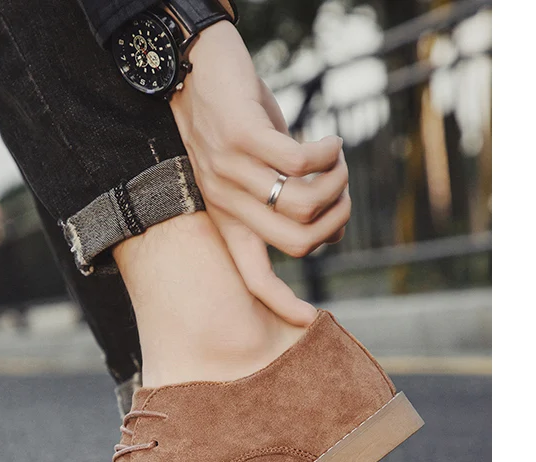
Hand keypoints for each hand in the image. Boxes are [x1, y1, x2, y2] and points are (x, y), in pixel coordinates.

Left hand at [170, 23, 350, 324]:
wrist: (191, 66)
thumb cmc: (234, 119)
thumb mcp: (254, 169)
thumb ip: (285, 199)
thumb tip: (332, 229)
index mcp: (227, 218)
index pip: (252, 276)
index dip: (280, 303)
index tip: (309, 321)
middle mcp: (226, 201)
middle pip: (297, 243)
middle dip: (335, 222)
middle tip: (344, 194)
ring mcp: (231, 169)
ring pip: (303, 204)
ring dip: (337, 185)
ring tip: (338, 162)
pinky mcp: (242, 134)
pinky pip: (301, 162)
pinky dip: (329, 156)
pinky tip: (332, 144)